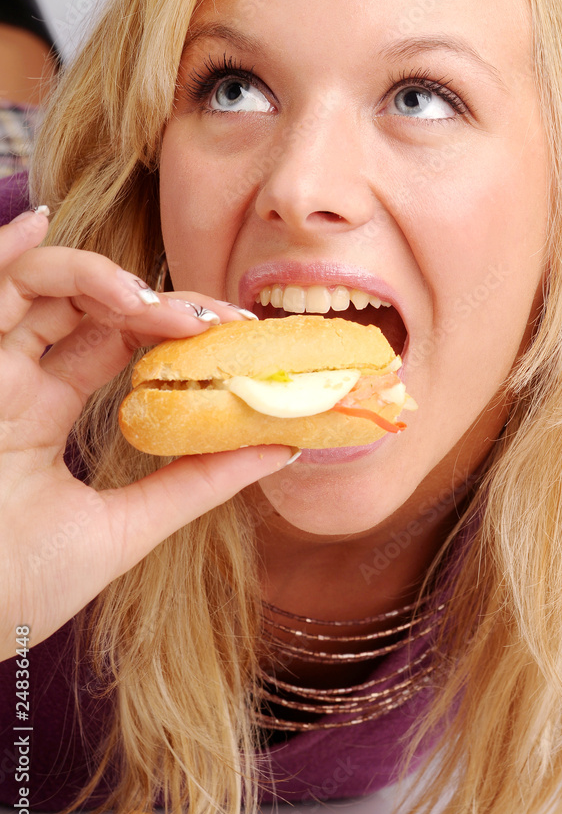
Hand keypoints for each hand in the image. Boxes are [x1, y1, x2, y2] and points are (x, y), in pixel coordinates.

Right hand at [0, 208, 291, 661]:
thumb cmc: (14, 590)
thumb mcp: (122, 530)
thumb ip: (192, 485)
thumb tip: (282, 449)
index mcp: (42, 413)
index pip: (115, 343)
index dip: (173, 328)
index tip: (240, 334)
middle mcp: (10, 381)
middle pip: (85, 306)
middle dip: (155, 300)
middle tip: (217, 319)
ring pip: (35, 285)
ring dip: (99, 278)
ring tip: (157, 305)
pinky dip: (3, 252)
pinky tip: (36, 223)